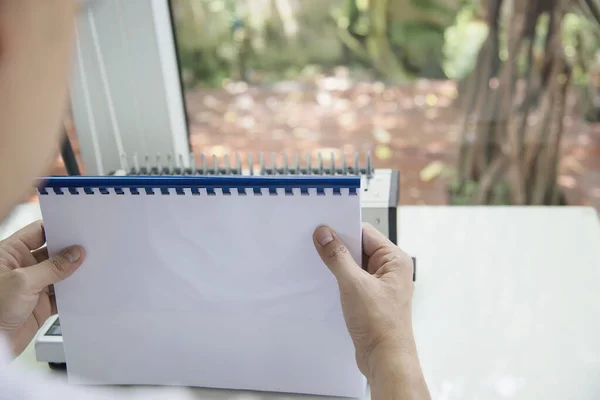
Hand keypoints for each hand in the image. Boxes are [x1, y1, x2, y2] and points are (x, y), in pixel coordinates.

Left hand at [0, 221, 83, 355]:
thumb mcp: (22, 282)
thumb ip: (52, 267)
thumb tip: (74, 254)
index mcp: (9, 254)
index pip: (38, 232)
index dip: (57, 229)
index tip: (77, 230)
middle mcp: (21, 268)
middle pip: (52, 253)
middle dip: (70, 251)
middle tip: (89, 249)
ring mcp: (31, 286)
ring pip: (59, 274)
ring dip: (73, 273)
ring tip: (92, 268)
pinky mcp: (39, 305)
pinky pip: (61, 295)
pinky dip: (73, 294)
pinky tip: (83, 290)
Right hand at [313, 223, 428, 399]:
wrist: (386, 360)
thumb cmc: (381, 325)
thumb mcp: (354, 285)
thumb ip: (337, 257)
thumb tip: (324, 235)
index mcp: (395, 260)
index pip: (365, 233)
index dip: (343, 230)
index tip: (321, 229)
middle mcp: (390, 270)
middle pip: (359, 247)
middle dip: (338, 248)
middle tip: (316, 246)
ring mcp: (381, 285)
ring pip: (354, 265)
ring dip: (337, 265)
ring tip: (319, 265)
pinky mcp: (371, 298)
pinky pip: (352, 280)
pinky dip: (339, 279)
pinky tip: (326, 282)